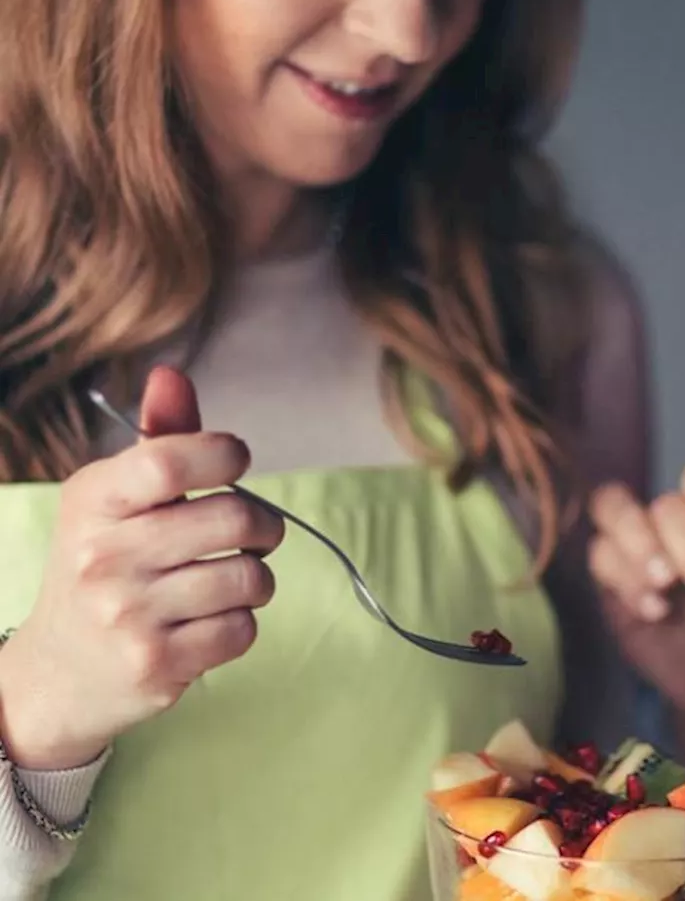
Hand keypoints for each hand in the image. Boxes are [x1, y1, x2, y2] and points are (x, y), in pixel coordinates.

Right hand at [0, 367, 283, 769]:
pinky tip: (210, 621)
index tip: (234, 463)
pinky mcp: (157, 665)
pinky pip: (243, 629)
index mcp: (93, 501)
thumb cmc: (104, 565)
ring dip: (257, 578)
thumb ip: (159, 440)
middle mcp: (104, 556)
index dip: (225, 454)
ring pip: (251, 577)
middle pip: (235, 519)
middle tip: (254, 532)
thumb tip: (171, 374)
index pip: (173, 461)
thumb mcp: (116, 499)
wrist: (59, 671)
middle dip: (264, 524)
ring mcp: (129, 615)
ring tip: (232, 579)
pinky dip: (241, 623)